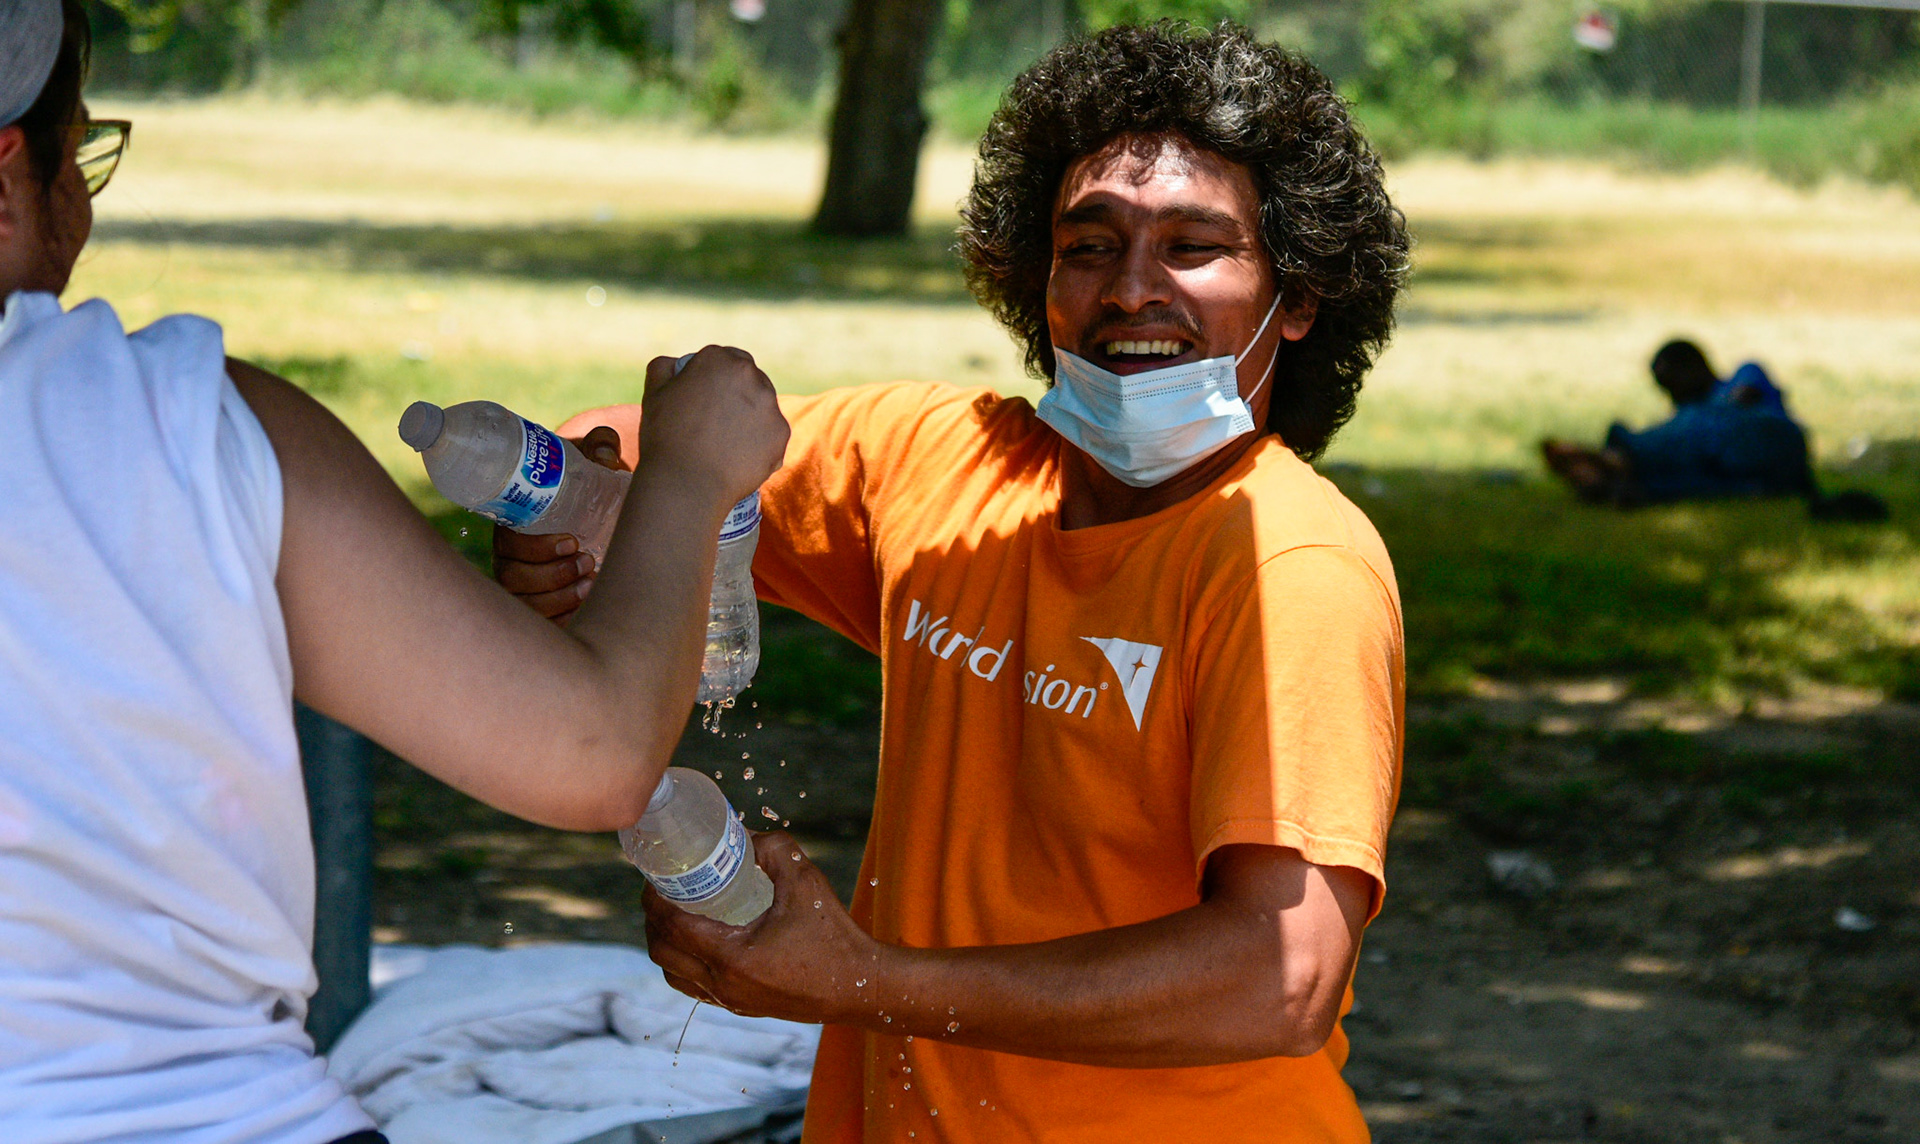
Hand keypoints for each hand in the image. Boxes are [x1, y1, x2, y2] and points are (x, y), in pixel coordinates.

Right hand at [492, 425, 625, 622]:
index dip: (534, 548)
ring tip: (592, 582)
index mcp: (515, 524)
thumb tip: (605, 447)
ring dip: (559, 597)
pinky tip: (589, 608)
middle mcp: (512, 558)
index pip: (509, 542)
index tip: (571, 540)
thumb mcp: (589, 466)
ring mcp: (524, 586)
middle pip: (513, 577)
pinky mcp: (541, 608)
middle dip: (550, 576)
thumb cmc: (583, 487)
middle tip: (588, 561)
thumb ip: (599, 449)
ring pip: (527, 603)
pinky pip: (542, 624)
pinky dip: (564, 618)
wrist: (592, 513)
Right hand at [638, 346, 788, 508]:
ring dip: (750, 415)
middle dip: (737, 392)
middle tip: (717, 418)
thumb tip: (675, 362)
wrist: (686, 484)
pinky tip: (737, 456)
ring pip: (763, 405)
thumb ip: (665, 367)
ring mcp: (770, 406)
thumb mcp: (653, 393)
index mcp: (719, 360)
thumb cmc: (665, 437)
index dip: (716, 375)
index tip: (708, 394)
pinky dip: (758, 442)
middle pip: (749, 378)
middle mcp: (751, 377)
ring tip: (725, 440)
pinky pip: (770, 433)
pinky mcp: (781, 435)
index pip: (726, 357)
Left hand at [644, 831, 880, 1025]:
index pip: (670, 924)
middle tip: (662, 890)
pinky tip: (698, 940)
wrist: (860, 987)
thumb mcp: (804, 880)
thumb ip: (772, 848)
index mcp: (731, 955)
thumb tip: (743, 835)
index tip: (655, 874)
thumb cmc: (834, 935)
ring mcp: (729, 1000)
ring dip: (664, 943)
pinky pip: (693, 987)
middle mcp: (722, 984)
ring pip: (673, 973)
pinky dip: (683, 963)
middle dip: (652, 918)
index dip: (654, 897)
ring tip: (676, 913)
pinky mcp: (740, 1007)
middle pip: (661, 950)